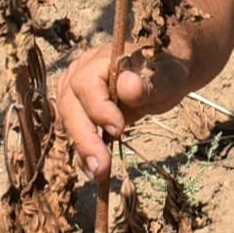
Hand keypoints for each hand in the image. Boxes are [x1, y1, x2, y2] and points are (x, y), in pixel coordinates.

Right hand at [52, 43, 183, 183]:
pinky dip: (84, 153)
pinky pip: (75, 132)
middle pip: (70, 106)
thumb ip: (148, 82)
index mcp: (100, 59)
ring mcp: (75, 92)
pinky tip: (96, 171)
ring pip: (68, 122)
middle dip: (84, 139)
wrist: (160, 78)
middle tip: (100, 166)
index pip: (87, 84)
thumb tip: (129, 87)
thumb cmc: (164, 74)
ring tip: (98, 173)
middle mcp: (80, 73)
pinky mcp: (77, 110)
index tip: (118, 130)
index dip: (98, 109)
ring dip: (82, 150)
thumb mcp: (166, 77)